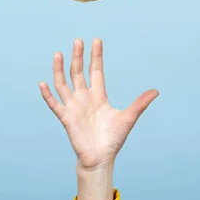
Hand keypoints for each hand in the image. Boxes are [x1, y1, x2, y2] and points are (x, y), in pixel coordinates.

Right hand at [39, 38, 158, 169]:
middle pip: (78, 72)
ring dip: (60, 69)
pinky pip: (54, 104)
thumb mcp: (129, 118)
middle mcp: (84, 98)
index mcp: (99, 95)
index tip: (96, 40)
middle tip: (78, 40)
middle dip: (78, 57)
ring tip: (58, 54)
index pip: (96, 71)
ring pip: (63, 84)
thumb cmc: (113, 139)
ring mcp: (74, 107)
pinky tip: (42, 83)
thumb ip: (140, 103)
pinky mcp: (66, 118)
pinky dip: (48, 95)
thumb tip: (156, 91)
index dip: (96, 56)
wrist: (101, 158)